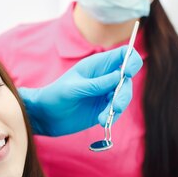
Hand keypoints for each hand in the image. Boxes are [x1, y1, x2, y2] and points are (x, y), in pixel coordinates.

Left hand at [19, 46, 142, 135]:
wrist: (46, 116)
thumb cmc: (56, 95)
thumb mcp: (74, 88)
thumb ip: (96, 84)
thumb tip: (119, 76)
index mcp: (98, 64)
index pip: (123, 54)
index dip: (131, 60)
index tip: (129, 73)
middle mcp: (105, 77)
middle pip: (127, 79)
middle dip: (124, 93)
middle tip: (116, 107)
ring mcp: (105, 93)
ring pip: (124, 96)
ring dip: (118, 108)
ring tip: (103, 118)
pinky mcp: (104, 108)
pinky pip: (117, 111)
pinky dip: (113, 117)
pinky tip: (102, 122)